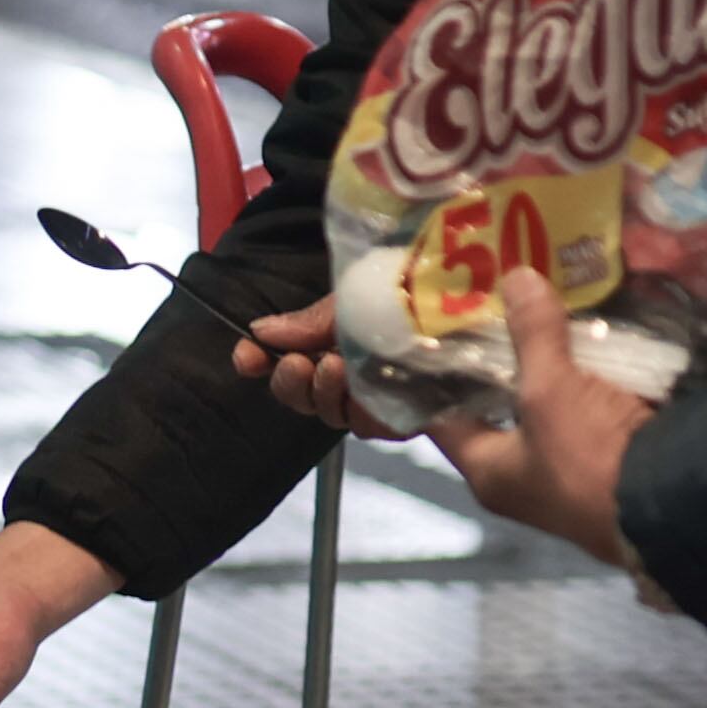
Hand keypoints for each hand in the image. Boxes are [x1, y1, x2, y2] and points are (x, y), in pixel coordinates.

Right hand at [231, 301, 405, 439]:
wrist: (462, 283)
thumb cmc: (409, 286)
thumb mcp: (349, 298)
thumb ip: (307, 322)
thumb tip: (260, 332)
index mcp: (332, 345)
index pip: (285, 367)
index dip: (259, 365)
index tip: (244, 357)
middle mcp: (354, 376)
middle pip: (305, 401)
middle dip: (292, 384)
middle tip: (300, 363)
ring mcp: (383, 396)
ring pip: (336, 417)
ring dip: (326, 395)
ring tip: (335, 367)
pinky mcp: (415, 413)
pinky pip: (377, 424)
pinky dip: (364, 408)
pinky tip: (363, 386)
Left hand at [406, 273, 648, 569]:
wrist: (674, 504)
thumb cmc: (589, 459)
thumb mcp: (549, 391)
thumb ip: (532, 336)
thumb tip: (515, 277)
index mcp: (488, 469)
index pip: (444, 417)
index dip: (436, 374)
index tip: (437, 326)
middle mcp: (521, 473)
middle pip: (500, 403)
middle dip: (503, 355)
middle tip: (499, 301)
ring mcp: (567, 465)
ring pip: (550, 399)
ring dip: (552, 359)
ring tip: (545, 302)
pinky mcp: (610, 454)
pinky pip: (591, 402)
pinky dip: (591, 370)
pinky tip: (595, 330)